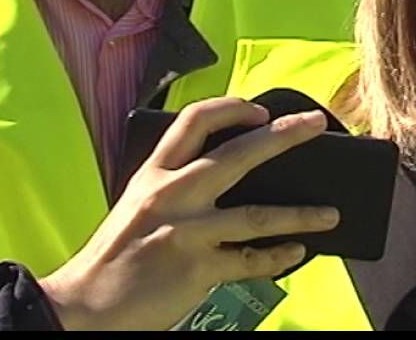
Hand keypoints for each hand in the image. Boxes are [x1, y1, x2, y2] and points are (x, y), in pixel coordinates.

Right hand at [38, 97, 339, 329]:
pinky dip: (278, 256)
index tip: (260, 110)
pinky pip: (252, 260)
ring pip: (260, 214)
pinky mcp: (199, 267)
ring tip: (331, 213)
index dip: (232, 108)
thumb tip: (226, 177)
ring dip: (302, 214)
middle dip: (285, 135)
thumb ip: (175, 187)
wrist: (84, 306)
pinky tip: (297, 253)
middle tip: (315, 126)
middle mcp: (173, 194)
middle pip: (240, 153)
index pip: (195, 120)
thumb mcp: (137, 205)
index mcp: (154, 174)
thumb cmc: (113, 257)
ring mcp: (188, 231)